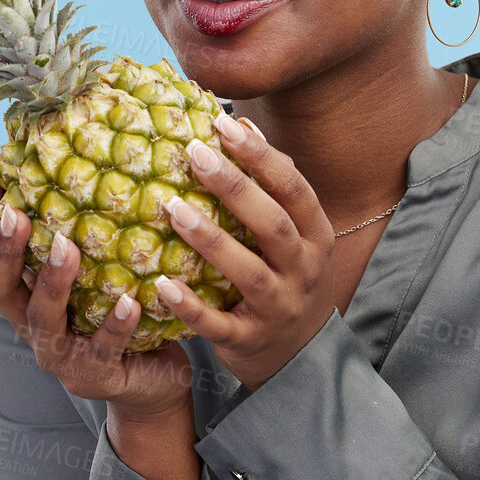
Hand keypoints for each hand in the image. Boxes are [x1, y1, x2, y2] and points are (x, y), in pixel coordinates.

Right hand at [0, 170, 194, 425]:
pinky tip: (129, 301)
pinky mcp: (95, 377)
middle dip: (5, 250)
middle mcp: (32, 327)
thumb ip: (88, 236)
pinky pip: (103, 349)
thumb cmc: (125, 317)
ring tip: (68, 246)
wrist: (153, 384)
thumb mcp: (100, 275)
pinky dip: (115, 324)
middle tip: (16, 213)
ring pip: (44, 319)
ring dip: (54, 281)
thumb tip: (93, 162)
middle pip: (0, 288)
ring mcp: (60, 356)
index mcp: (26, 298)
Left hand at [154, 114, 334, 391]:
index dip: (263, 156)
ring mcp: (280, 309)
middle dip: (236, 188)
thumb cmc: (288, 278)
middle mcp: (303, 271)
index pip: (295, 190)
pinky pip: (220, 325)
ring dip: (211, 241)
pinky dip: (191, 307)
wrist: (300, 357)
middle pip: (274, 226)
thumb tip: (240, 122)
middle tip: (195, 154)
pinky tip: (163, 284)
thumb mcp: (296, 235)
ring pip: (249, 274)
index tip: (226, 124)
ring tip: (172, 207)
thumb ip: (272, 186)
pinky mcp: (251, 341)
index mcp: (316, 238)